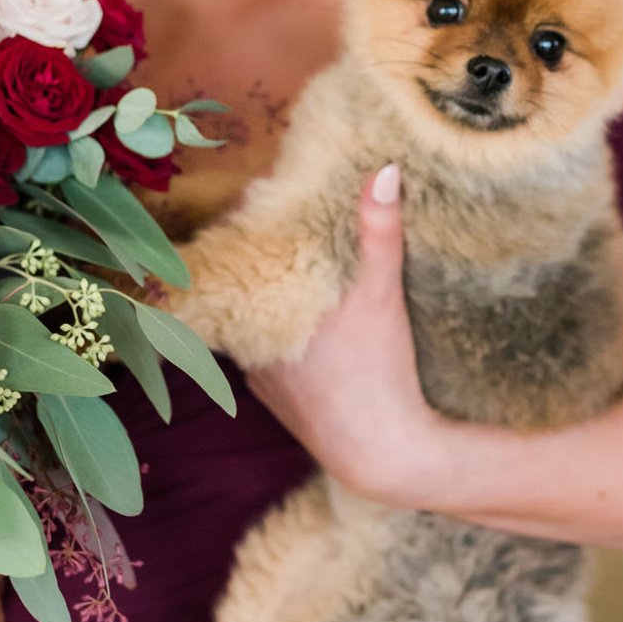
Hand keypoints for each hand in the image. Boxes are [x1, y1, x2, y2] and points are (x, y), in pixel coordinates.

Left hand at [245, 166, 445, 506]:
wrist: (382, 452)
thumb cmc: (378, 371)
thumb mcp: (380, 294)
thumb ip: (379, 230)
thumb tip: (383, 169)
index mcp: (262, 308)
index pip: (239, 246)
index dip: (253, 217)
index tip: (270, 193)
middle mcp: (247, 340)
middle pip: (243, 281)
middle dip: (262, 253)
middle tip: (286, 220)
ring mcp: (257, 373)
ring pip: (251, 317)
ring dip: (267, 294)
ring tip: (294, 265)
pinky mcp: (273, 398)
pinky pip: (263, 351)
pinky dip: (277, 331)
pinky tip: (304, 324)